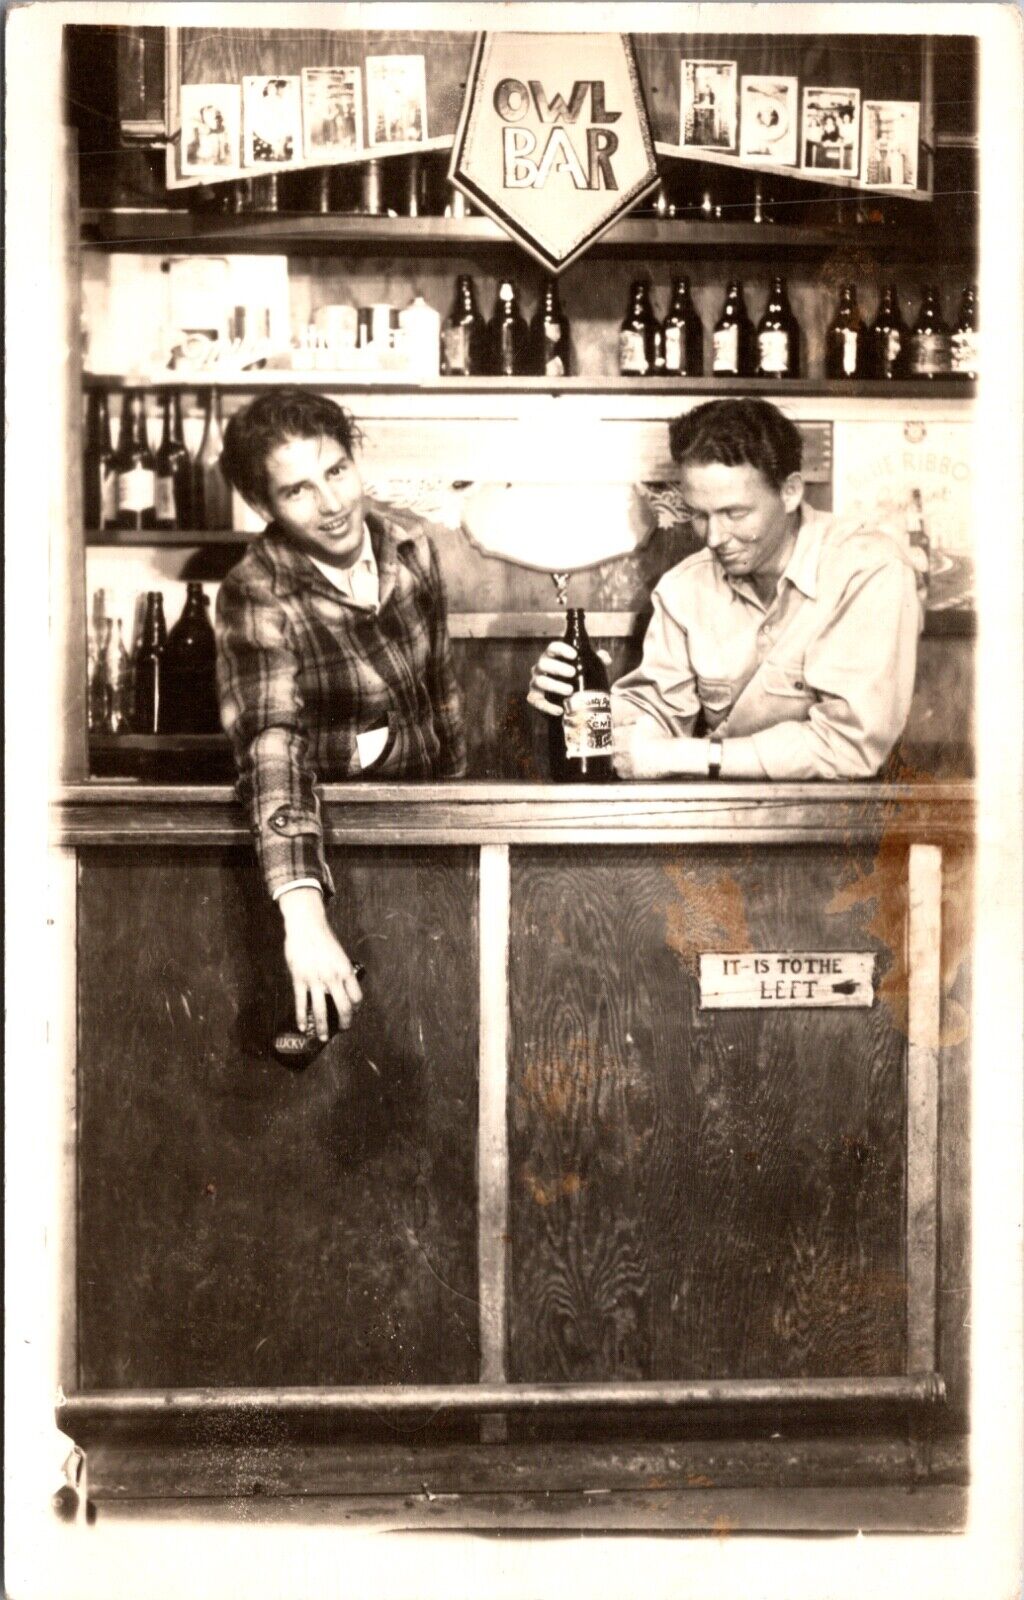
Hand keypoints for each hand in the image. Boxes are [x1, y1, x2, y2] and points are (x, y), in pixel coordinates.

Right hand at [278, 886, 362, 1038]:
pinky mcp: (299, 979)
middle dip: (345, 1023)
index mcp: (345, 970)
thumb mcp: (339, 955)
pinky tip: (302, 1027)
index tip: (352, 1012)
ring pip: (321, 1010)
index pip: (356, 997)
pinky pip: (301, 1003)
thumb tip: (341, 987)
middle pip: (343, 1007)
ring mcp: (315, 980)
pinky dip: (301, 1017)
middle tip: (343, 1029)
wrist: (306, 925)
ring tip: (321, 1038)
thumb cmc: (323, 938)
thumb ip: (340, 972)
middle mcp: (333, 977)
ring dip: (322, 1028)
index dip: (356, 1008)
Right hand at [526, 640, 612, 716]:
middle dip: (558, 667)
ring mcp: (536, 683)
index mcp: (552, 657)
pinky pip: (536, 701)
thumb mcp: (588, 669)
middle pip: (544, 663)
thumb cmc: (577, 679)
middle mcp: (541, 668)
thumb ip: (597, 661)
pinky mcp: (534, 698)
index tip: (574, 655)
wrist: (569, 700)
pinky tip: (560, 710)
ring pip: (540, 681)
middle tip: (573, 673)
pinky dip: (547, 706)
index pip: (553, 648)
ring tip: (570, 691)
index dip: (561, 649)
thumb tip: (606, 658)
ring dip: (554, 685)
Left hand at [612, 726, 710, 780]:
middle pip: (611, 749)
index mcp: (622, 735)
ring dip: (619, 760)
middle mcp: (620, 748)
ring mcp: (623, 762)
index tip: (621, 739)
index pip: (611, 736)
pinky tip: (633, 767)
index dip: (616, 737)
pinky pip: (621, 773)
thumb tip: (624, 722)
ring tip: (630, 759)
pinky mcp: (629, 774)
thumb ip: (632, 719)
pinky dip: (624, 770)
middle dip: (617, 749)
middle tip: (626, 750)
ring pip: (615, 762)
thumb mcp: (647, 721)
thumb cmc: (660, 737)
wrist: (670, 755)